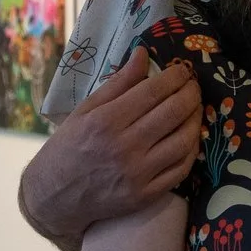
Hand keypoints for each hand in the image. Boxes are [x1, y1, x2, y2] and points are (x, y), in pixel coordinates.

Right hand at [21, 51, 201, 250]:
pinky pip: (182, 168)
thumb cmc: (68, 147)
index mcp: (106, 122)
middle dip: (191, 93)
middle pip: (173, 112)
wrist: (54, 197)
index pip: (153, 92)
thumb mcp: (84, 110)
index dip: (175, 77)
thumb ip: (117, 82)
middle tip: (193, 85)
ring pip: (184, 140)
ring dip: (196, 118)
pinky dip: (192, 148)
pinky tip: (189, 135)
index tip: (182, 69)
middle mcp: (124, 147)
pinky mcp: (146, 195)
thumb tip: (143, 53)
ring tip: (194, 107)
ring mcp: (138, 174)